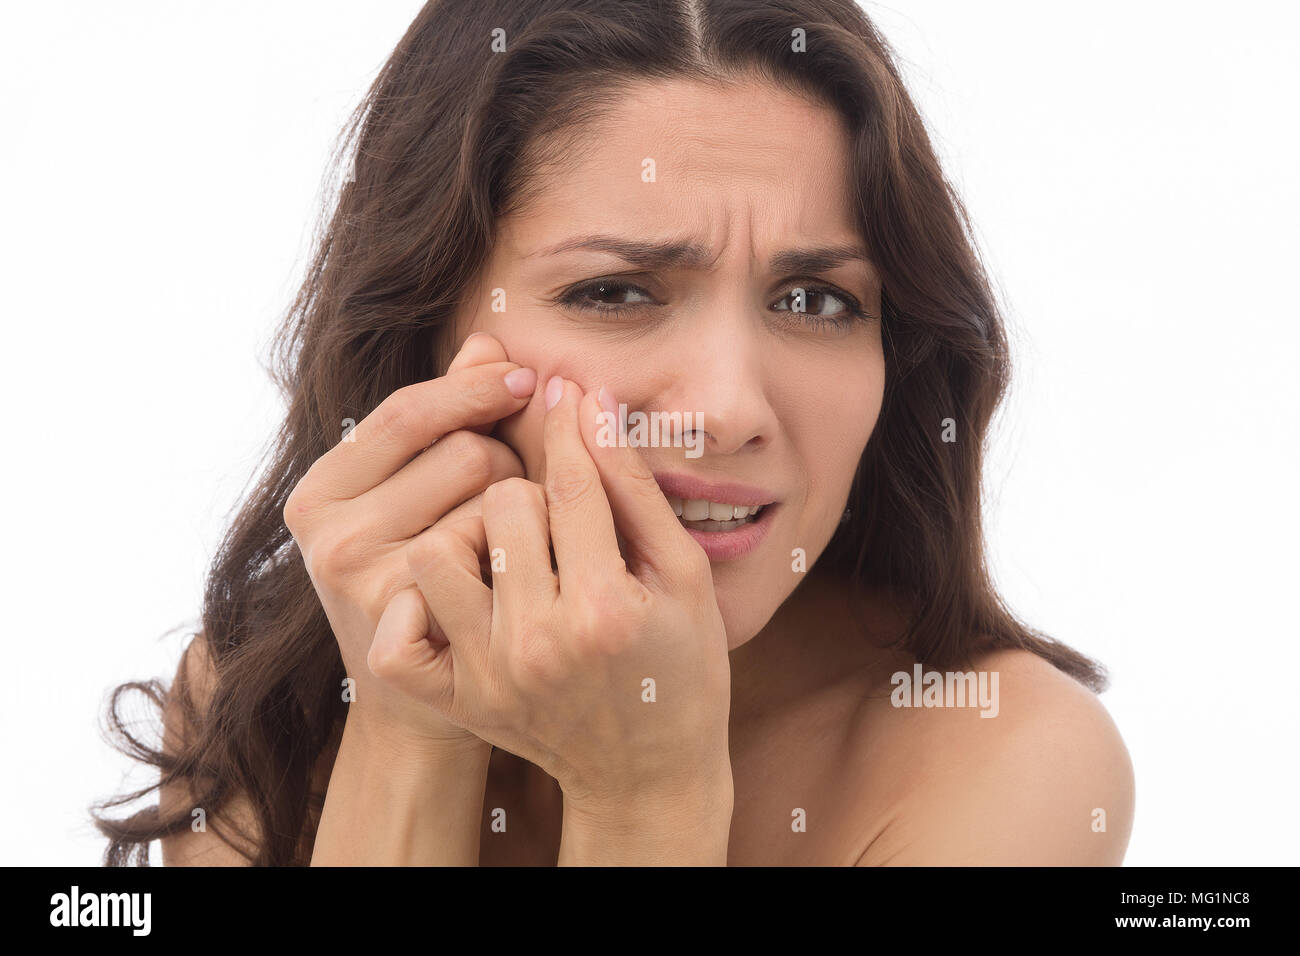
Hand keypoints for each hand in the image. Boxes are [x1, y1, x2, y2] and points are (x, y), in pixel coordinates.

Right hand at [283, 332, 534, 752]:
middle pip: (465, 451)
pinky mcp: (408, 618)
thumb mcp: (418, 496)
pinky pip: (500, 550)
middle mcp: (326, 533)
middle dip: (504, 466)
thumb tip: (487, 339)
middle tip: (498, 507)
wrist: (424, 699)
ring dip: (518, 513)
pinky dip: (520, 557)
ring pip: (491, 498)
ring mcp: (363, 581)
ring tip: (499, 548)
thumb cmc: (429, 580)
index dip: (474, 389)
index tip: (523, 377)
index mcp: (320, 490)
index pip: (410, 412)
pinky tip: (506, 584)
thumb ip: (448, 417)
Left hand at [368, 376, 732, 807]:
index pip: (570, 480)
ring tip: (509, 550)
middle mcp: (538, 642)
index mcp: (605, 607)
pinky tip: (463, 593)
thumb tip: (587, 403)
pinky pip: (403, 630)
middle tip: (556, 510)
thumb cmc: (681, 664)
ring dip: (473, 533)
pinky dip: (422, 603)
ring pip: (440, 549)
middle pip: (502, 502)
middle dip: (531, 487)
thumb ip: (634, 489)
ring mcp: (490, 673)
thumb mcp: (684, 576)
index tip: (562, 391)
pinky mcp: (459, 697)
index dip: (568, 425)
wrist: (648, 772)